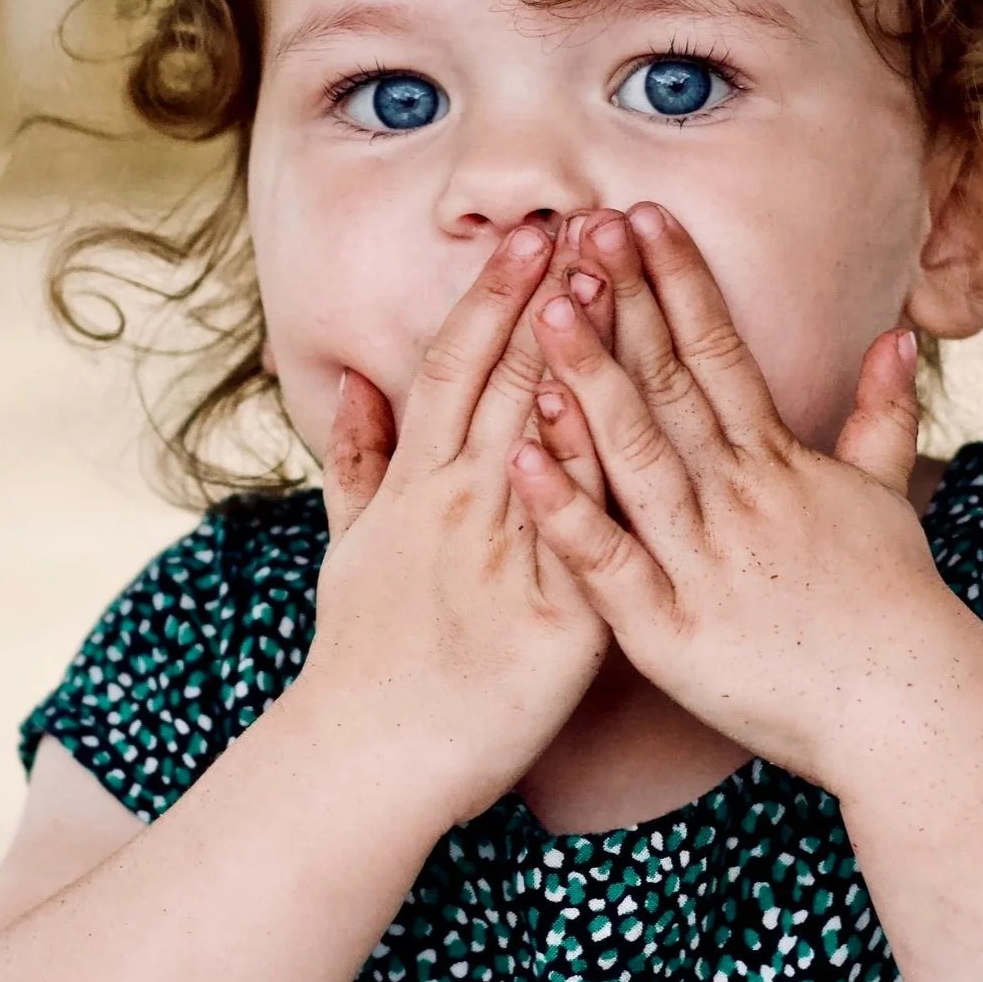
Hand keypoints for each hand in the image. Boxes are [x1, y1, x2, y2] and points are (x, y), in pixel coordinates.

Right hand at [303, 220, 611, 824]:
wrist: (370, 759)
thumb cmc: (364, 655)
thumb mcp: (347, 546)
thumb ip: (357, 460)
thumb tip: (353, 383)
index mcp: (417, 484)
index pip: (457, 366)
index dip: (492, 297)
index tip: (529, 234)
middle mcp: (457, 505)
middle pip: (510, 381)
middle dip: (551, 298)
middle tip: (591, 222)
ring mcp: (504, 557)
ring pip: (551, 437)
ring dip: (586, 356)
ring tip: (619, 284)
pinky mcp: (555, 620)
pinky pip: (590, 538)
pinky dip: (604, 476)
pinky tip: (635, 417)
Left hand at [506, 204, 976, 791]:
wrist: (908, 713)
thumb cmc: (891, 607)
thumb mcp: (887, 497)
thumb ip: (880, 412)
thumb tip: (898, 333)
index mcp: (777, 463)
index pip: (719, 351)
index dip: (678, 281)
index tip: (640, 213)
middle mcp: (738, 498)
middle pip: (670, 385)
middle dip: (623, 303)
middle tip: (578, 227)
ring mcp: (701, 562)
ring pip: (634, 458)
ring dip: (586, 382)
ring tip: (543, 311)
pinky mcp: (669, 631)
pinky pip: (606, 562)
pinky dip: (565, 510)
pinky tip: (521, 458)